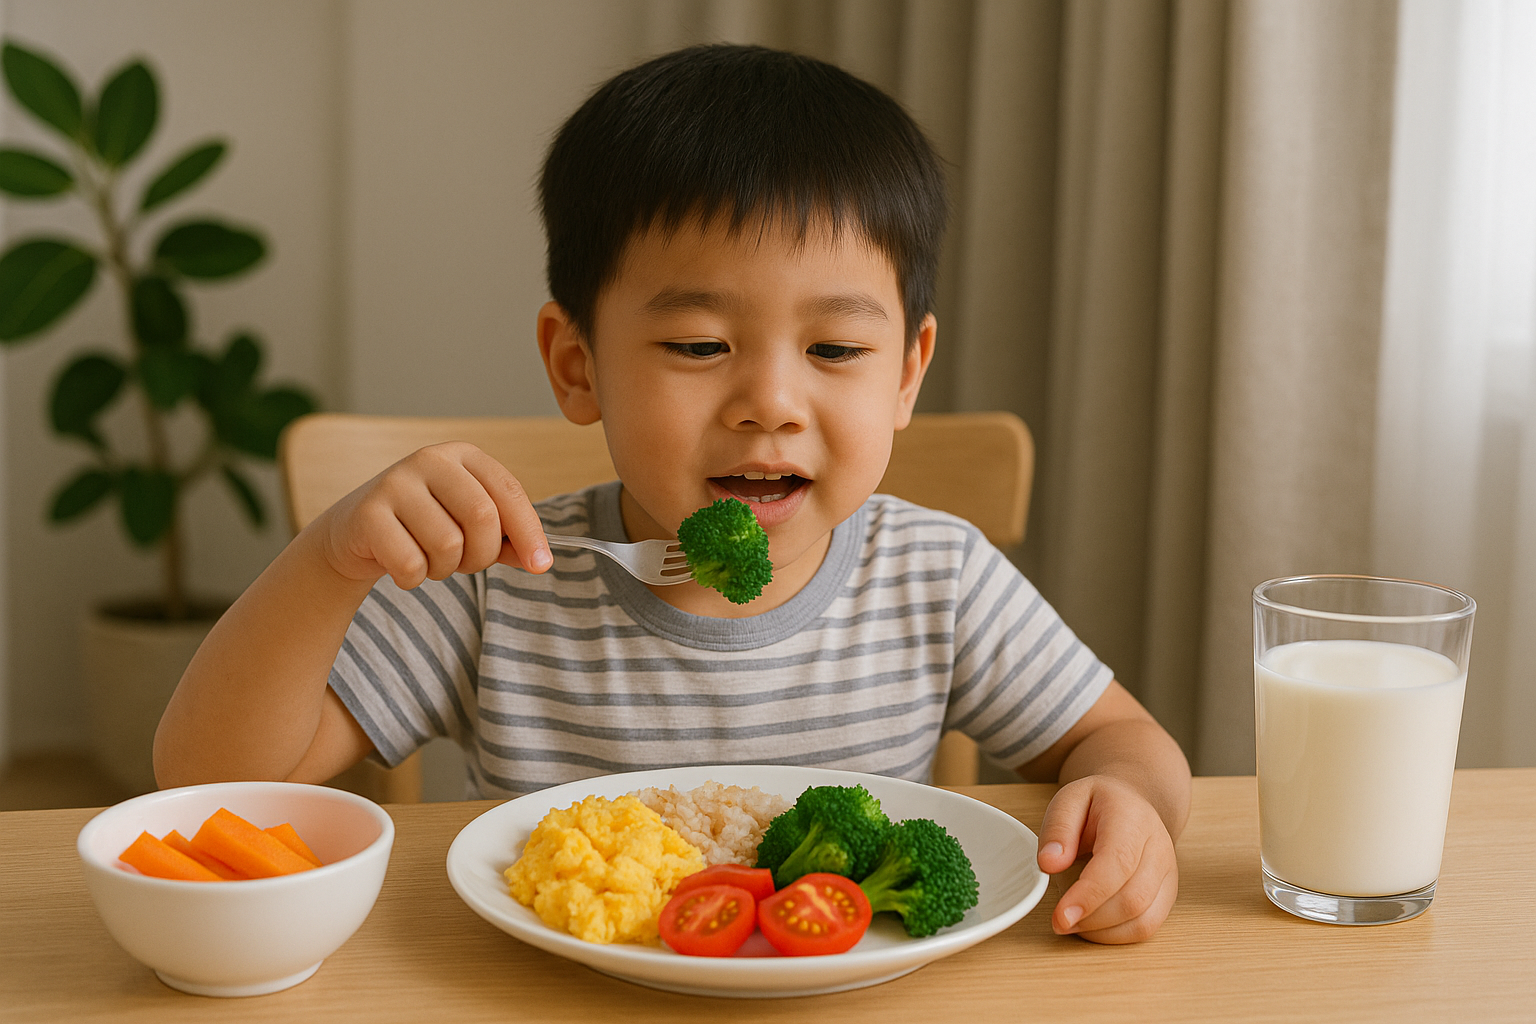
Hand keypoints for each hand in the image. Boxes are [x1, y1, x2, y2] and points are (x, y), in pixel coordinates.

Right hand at [313, 441, 552, 588]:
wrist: (355, 534)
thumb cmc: (423, 528)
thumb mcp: (468, 527)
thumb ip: (506, 539)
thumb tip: (540, 561)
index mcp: (463, 456)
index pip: (509, 492)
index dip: (530, 532)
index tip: (542, 566)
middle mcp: (430, 459)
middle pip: (482, 517)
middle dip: (481, 555)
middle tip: (464, 563)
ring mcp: (395, 482)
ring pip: (448, 544)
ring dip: (444, 569)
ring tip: (428, 560)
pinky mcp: (368, 513)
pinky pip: (411, 563)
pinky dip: (414, 578)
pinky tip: (402, 567)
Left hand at [1036, 775, 1178, 942]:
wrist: (1133, 804)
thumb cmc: (1098, 804)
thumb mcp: (1069, 800)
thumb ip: (1058, 829)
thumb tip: (1049, 864)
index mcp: (1132, 819)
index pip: (1117, 863)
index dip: (1089, 895)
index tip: (1060, 916)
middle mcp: (1158, 847)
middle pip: (1133, 898)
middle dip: (1091, 919)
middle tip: (1059, 921)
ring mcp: (1168, 873)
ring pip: (1143, 920)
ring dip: (1103, 932)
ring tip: (1072, 922)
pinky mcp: (1168, 894)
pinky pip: (1148, 927)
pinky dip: (1117, 936)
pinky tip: (1092, 926)